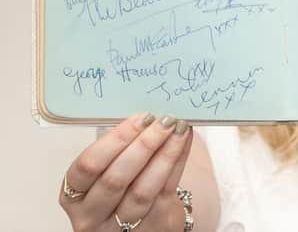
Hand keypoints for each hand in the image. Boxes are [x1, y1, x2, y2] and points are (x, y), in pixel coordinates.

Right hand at [59, 113, 192, 231]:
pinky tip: (184, 142)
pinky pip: (166, 191)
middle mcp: (92, 216)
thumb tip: (147, 115)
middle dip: (143, 145)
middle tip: (163, 121)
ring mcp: (121, 227)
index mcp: (74, 195)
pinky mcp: (154, 227)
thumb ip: (119, 149)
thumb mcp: (108, 172)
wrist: (142, 223)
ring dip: (165, 153)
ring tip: (178, 129)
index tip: (140, 118)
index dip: (115, 140)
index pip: (88, 166)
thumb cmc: (121, 189)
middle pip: (116, 179)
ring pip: (143, 189)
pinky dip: (178, 161)